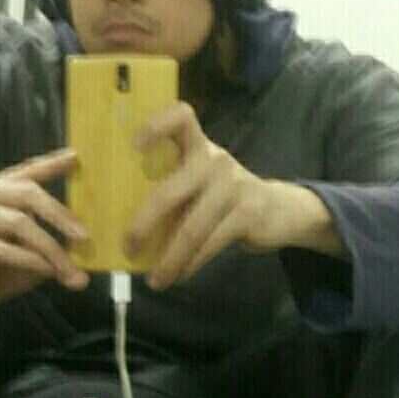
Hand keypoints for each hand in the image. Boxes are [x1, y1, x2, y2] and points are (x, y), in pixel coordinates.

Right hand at [0, 148, 89, 310]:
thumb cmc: (7, 258)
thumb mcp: (36, 243)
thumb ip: (58, 241)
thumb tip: (88, 254)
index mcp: (3, 187)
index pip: (30, 170)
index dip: (52, 163)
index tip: (75, 157)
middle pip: (26, 193)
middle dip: (59, 214)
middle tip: (84, 236)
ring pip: (19, 222)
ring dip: (50, 246)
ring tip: (69, 267)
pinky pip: (5, 249)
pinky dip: (31, 260)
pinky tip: (48, 271)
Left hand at [124, 102, 340, 290]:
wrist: (278, 208)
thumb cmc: (222, 193)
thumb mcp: (199, 178)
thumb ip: (171, 185)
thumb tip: (120, 218)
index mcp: (198, 145)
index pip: (181, 117)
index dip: (156, 125)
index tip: (135, 147)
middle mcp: (214, 159)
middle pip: (168, 193)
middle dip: (142, 226)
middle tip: (128, 248)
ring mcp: (232, 185)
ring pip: (190, 229)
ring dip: (168, 259)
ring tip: (154, 280)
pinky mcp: (247, 213)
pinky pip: (209, 244)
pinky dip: (189, 264)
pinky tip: (178, 275)